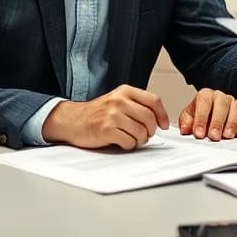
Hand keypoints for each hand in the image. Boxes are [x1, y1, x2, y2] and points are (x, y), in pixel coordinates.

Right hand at [42, 85, 168, 149]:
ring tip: (131, 138)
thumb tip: (159, 119)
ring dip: (139, 140)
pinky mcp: (106, 130)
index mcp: (125, 91)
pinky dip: (128, 145)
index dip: (162, 115)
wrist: (72, 120)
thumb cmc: (97, 113)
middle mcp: (119, 101)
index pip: (154, 101)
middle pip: (149, 118)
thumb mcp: (117, 100)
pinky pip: (129, 142)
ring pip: (141, 132)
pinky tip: (121, 142)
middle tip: (145, 135)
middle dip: (150, 131)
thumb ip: (136, 105)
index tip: (163, 125)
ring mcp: (112, 115)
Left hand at [178, 88, 236, 140]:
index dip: (201, 118)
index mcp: (206, 95)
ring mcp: (234, 103)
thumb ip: (186, 122)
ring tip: (227, 136)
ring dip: (232, 123)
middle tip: (214, 136)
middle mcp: (221, 97)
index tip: (199, 133)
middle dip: (217, 122)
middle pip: (222, 104)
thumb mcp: (189, 118)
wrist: (211, 116)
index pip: (204, 101)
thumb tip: (185, 128)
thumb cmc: (201, 116)